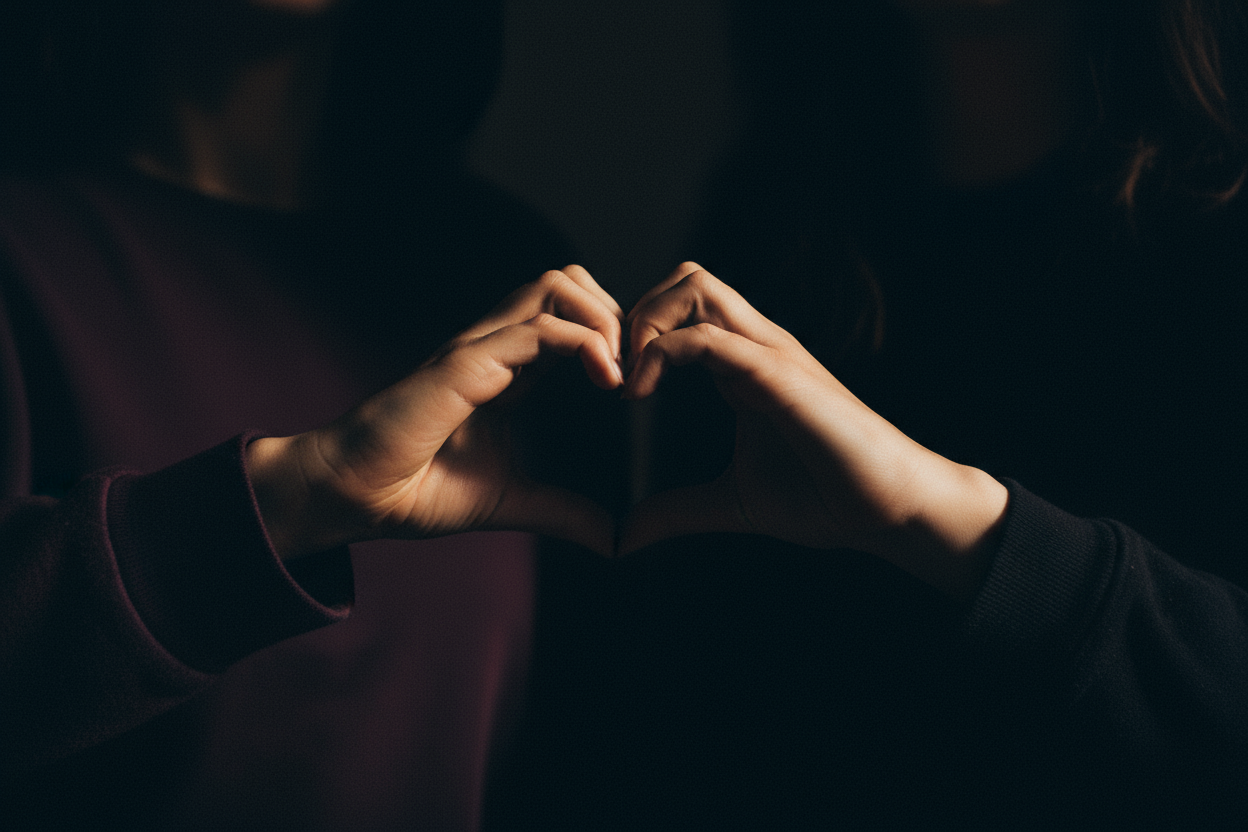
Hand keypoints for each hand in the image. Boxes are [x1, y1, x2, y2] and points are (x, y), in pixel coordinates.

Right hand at [249, 266, 624, 557]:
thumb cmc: (418, 491)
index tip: (634, 385)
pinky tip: (606, 381)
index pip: (569, 316)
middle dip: (613, 312)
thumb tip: (611, 538)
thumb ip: (561, 511)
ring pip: (556, 285)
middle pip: (568, 281)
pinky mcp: (467, 363)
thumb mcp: (511, 502)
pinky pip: (538, 328)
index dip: (610, 336)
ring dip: (602, 319)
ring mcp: (479, 348)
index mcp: (506, 368)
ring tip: (619, 371)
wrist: (356, 496)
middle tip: (631, 369)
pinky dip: (585, 343)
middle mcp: (495, 345)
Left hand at [620, 263, 1007, 599]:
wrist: (890, 508)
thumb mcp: (731, 503)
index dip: (637, 334)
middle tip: (613, 374)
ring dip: (646, 323)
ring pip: (696, 287)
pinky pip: (710, 338)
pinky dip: (661, 353)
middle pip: (687, 279)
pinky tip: (640, 395)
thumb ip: (677, 511)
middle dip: (636, 313)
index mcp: (744, 365)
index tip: (612, 387)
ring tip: (627, 380)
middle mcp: (756, 346)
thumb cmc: (826, 498)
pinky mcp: (779, 375)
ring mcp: (770, 354)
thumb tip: (625, 537)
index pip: (683, 308)